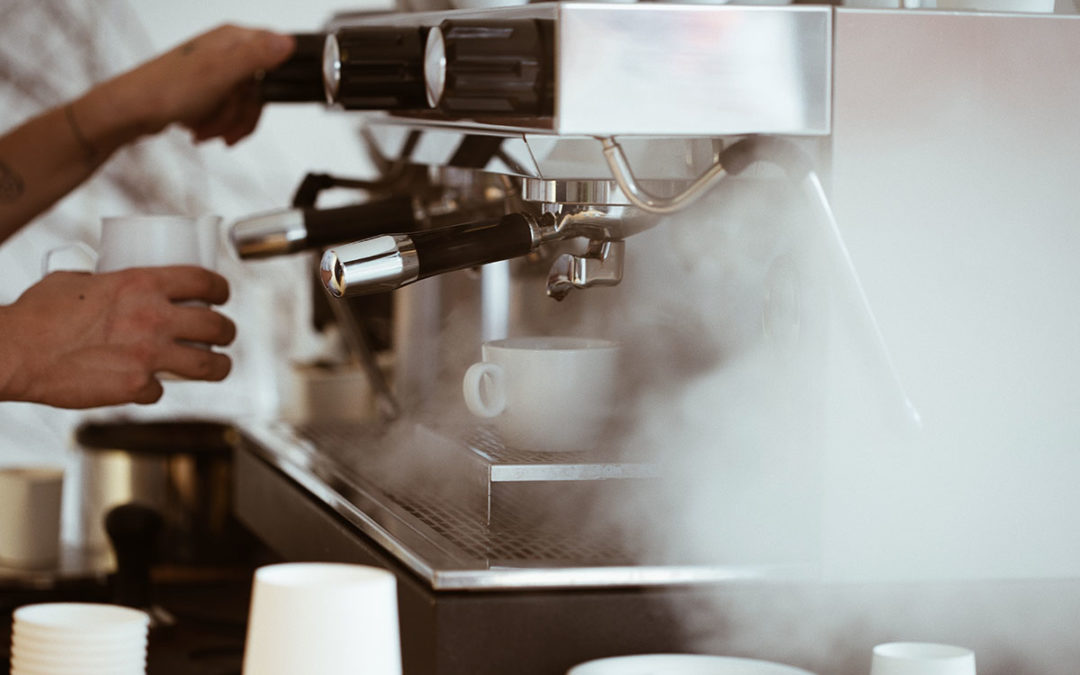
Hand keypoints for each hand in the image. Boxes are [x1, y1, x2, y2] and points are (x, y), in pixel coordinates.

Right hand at [0, 267, 235, 408]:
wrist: (15, 352)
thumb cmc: (37, 316)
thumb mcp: (76, 281)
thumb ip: (102, 281)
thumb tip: (106, 278)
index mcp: (141, 283)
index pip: (204, 280)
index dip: (221, 288)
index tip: (222, 296)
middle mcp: (153, 317)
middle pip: (217, 325)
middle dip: (227, 331)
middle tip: (224, 334)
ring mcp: (148, 354)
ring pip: (209, 364)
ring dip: (219, 366)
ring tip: (219, 366)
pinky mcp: (136, 386)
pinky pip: (161, 391)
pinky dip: (154, 390)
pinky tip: (145, 386)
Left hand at [107, 25, 295, 145]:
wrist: (129, 113)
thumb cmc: (165, 90)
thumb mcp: (220, 73)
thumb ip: (257, 57)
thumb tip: (288, 42)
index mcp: (233, 39)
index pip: (275, 56)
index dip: (270, 85)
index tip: (257, 99)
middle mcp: (226, 51)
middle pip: (260, 90)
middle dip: (241, 113)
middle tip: (222, 120)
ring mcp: (216, 72)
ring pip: (244, 105)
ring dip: (226, 123)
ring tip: (204, 128)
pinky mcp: (206, 91)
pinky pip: (228, 112)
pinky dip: (216, 125)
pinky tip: (199, 128)